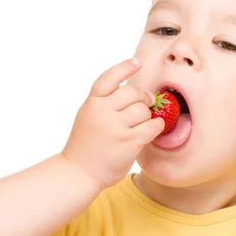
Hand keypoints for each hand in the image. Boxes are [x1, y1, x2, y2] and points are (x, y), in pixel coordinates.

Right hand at [62, 57, 164, 190]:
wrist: (78, 173)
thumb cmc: (85, 148)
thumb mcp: (87, 118)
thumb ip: (103, 105)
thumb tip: (131, 94)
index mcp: (91, 103)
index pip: (109, 78)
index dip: (124, 68)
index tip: (136, 62)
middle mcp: (102, 111)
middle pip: (132, 92)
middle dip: (143, 97)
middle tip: (148, 103)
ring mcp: (116, 126)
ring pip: (143, 110)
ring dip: (148, 116)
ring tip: (143, 124)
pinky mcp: (129, 141)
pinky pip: (152, 126)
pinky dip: (157, 126)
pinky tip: (153, 130)